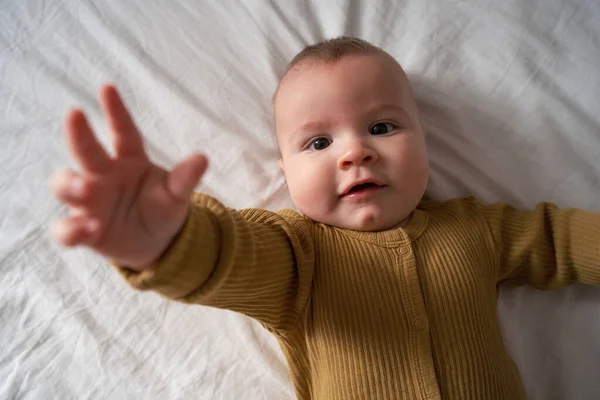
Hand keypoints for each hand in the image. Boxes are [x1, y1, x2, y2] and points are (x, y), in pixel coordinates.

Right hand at [50, 85, 207, 270]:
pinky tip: (88, 230)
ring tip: (86, 189)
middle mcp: (103, 176)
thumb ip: (185, 178)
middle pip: (85, 151)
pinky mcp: (82, 230)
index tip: (107, 88)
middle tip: (75, 113)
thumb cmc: (162, 208)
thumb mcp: (176, 194)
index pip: (122, 132)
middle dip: (78, 133)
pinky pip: (65, 229)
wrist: (156, 243)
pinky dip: (71, 230)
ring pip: (65, 185)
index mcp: (129, 161)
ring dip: (70, 184)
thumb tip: (202, 158)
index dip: (116, 111)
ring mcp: (89, 202)